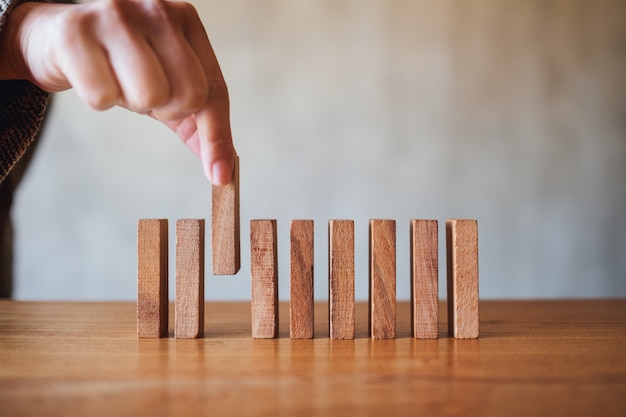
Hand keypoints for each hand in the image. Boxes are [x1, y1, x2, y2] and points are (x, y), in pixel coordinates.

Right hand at [0, 0, 234, 184]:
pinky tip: (90, 75)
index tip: (219, 175)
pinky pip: (102, 97)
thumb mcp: (169, 90)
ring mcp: (116, 14)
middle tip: (146, 96)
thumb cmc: (122, 65)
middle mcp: (156, 9)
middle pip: (188, 95)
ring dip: (131, 102)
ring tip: (118, 81)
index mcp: (186, 21)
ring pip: (149, 95)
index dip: (217, 136)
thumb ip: (199, 126)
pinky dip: (98, 99)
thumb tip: (222, 171)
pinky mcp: (75, 30)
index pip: (213, 89)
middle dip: (166, 111)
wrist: (56, 38)